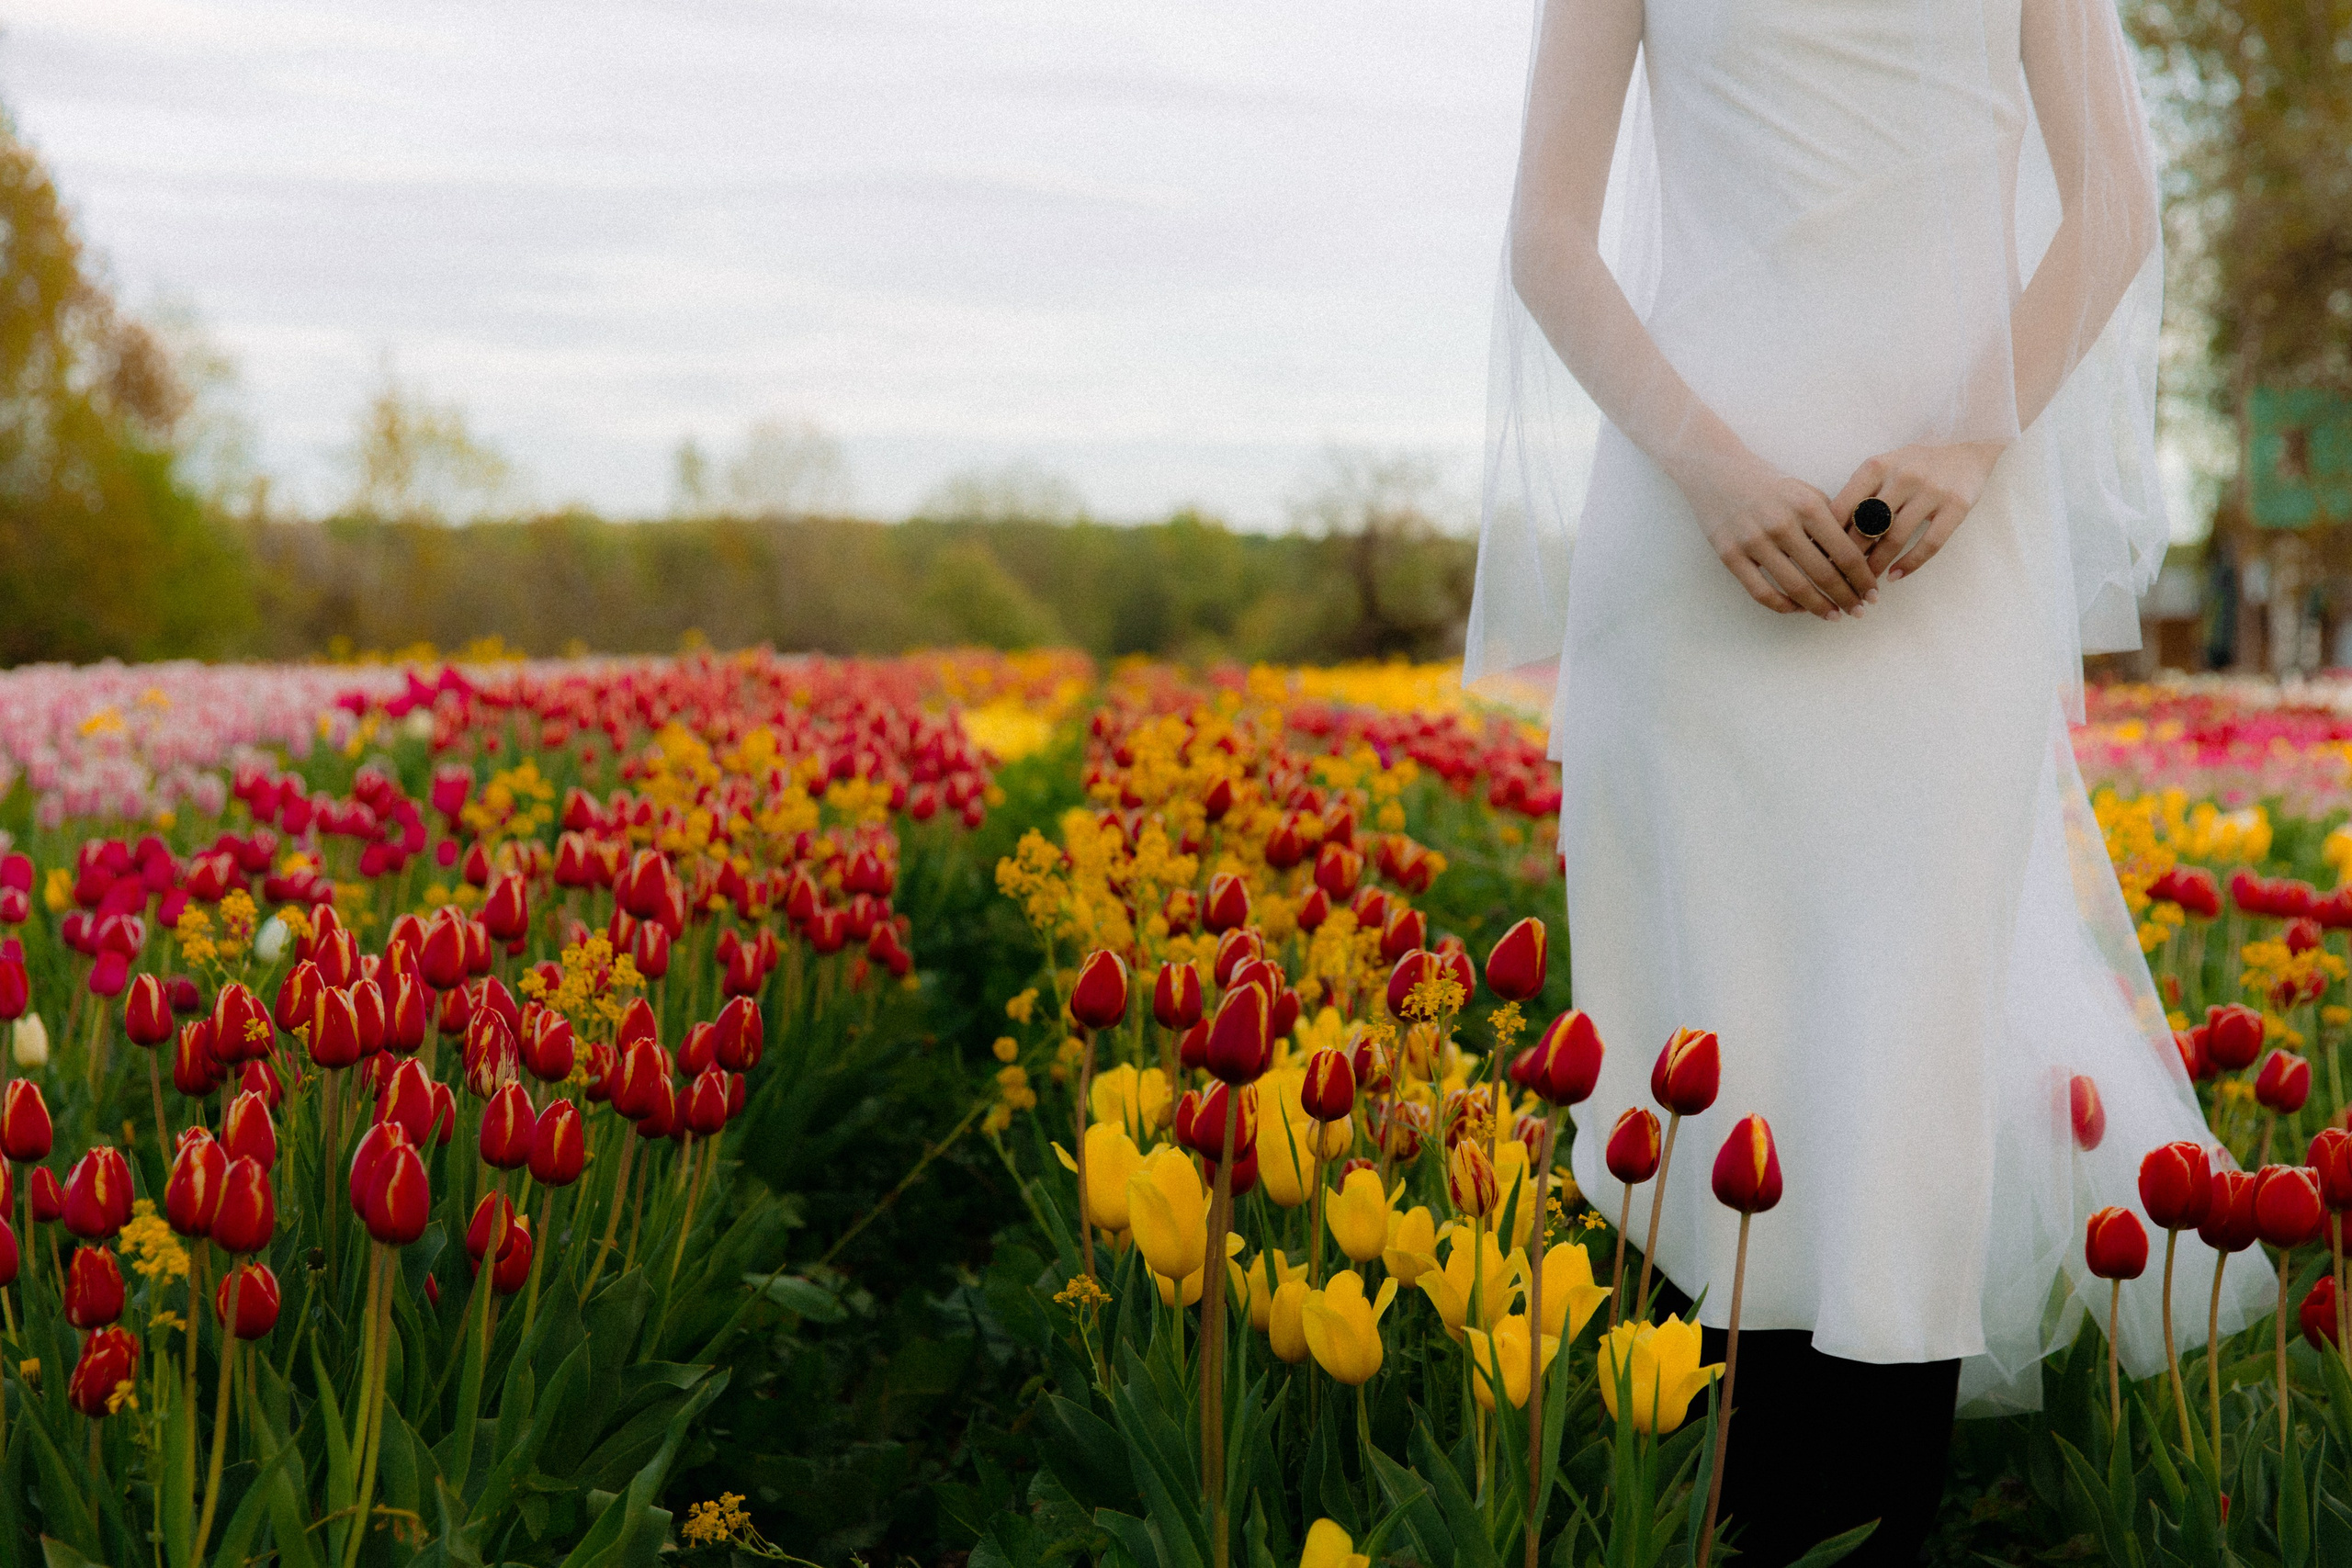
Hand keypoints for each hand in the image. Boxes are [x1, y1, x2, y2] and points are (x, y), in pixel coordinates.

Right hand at [1674, 446, 1876, 618]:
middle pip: (1824, 574)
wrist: (1716, 471)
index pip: (1845, 552)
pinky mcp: (1730, 555)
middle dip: (1847, 597)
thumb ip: (1830, 523)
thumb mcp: (1806, 493)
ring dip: (1819, 607)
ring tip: (1833, 615)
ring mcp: (1753, 541)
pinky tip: (1798, 608)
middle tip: (1859, 611)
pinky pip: (1761, 592)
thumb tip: (1855, 562)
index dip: (1862, 578)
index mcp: (1807, 505)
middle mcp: (1781, 523)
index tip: (1872, 594)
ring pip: (1795, 588)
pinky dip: (1784, 606)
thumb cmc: (1770, 486)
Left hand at [1830, 441, 2006, 582]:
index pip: (1843, 508)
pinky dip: (1909, 564)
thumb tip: (1829, 534)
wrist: (1967, 446)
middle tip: (1841, 580)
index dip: (1828, 538)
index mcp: (1876, 466)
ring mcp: (1931, 491)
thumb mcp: (1883, 468)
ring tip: (1866, 584)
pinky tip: (1895, 576)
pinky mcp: (1956, 506)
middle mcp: (1902, 476)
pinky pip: (1929, 544)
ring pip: (1895, 539)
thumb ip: (1859, 494)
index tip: (1821, 559)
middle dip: (1850, 559)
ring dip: (1877, 566)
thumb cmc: (1914, 463)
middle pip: (1866, 527)